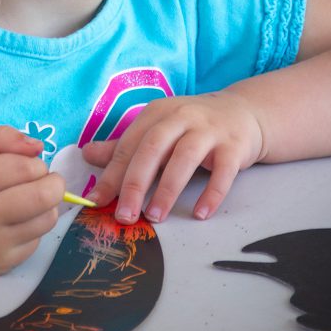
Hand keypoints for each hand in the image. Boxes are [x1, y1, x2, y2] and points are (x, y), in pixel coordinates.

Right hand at [0, 125, 64, 283]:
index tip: (28, 165)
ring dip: (47, 205)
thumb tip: (38, 146)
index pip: (23, 167)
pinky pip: (37, 240)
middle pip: (43, 195)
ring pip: (47, 219)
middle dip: (53, 182)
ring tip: (28, 201)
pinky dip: (33, 228)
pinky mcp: (2, 265)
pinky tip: (15, 224)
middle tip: (42, 181)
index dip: (35, 162)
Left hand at [82, 92, 263, 221]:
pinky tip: (200, 214)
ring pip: (185, 158)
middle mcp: (182, 116)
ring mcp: (210, 130)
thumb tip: (87, 155)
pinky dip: (211, 193)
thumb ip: (125, 146)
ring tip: (155, 217)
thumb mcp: (158, 130)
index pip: (129, 144)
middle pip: (153, 148)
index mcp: (157, 113)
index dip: (112, 174)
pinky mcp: (234, 145)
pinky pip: (223, 171)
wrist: (243, 112)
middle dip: (135, 183)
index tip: (97, 201)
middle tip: (124, 214)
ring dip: (168, 189)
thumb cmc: (192, 126)